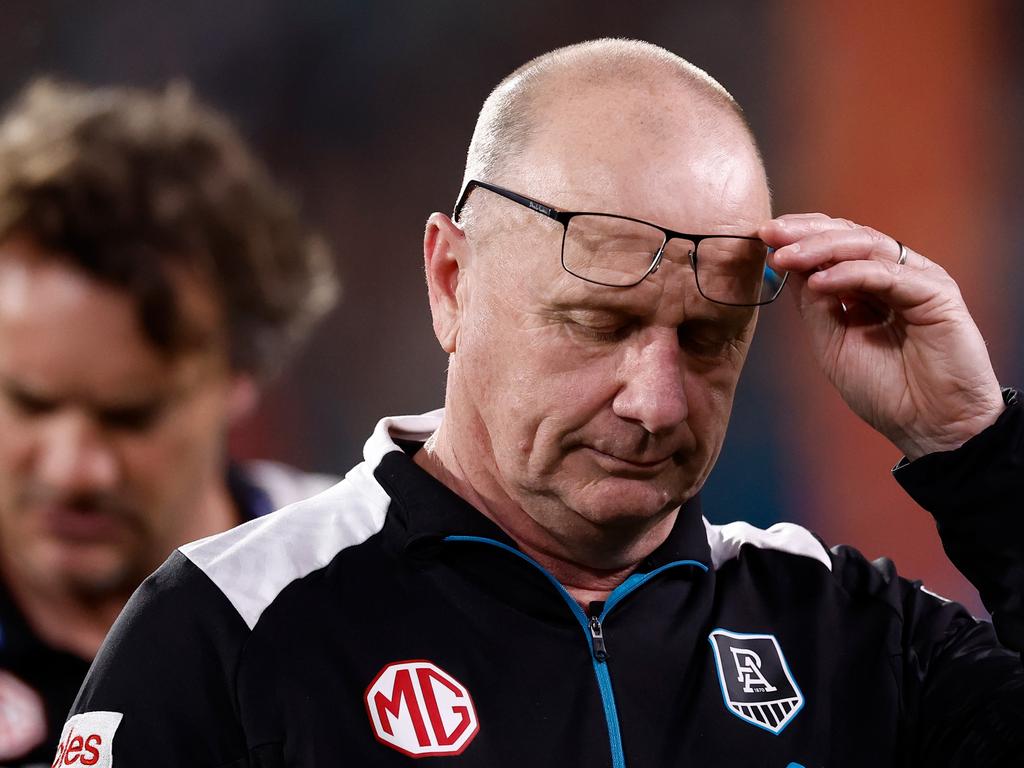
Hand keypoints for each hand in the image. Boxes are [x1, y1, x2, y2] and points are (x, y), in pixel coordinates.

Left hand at [760, 213, 1003, 460]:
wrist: (931, 428)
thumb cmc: (887, 391)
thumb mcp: (833, 344)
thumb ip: (815, 306)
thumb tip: (787, 266)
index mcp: (871, 285)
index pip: (834, 245)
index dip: (799, 237)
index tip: (763, 237)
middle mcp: (896, 274)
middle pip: (849, 236)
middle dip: (805, 232)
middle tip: (769, 233)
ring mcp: (918, 280)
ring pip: (867, 246)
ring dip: (820, 248)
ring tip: (786, 257)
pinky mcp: (937, 292)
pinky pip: (887, 274)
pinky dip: (850, 274)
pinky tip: (818, 282)